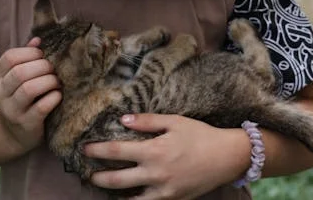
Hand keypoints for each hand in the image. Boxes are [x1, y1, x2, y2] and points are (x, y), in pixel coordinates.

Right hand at [0, 37, 61, 153]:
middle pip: (20, 72)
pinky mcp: (26, 125)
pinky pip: (42, 107)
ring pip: (29, 89)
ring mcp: (12, 111)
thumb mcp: (17, 80)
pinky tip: (58, 96)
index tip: (42, 55)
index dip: (29, 53)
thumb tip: (38, 39)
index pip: (9, 57)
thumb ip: (26, 59)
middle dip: (42, 66)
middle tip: (53, 69)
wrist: (15, 136)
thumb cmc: (21, 100)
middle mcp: (0, 94)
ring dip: (49, 81)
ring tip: (57, 82)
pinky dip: (53, 97)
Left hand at [84, 114, 251, 199]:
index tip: (85, 149)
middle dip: (97, 178)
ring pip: (129, 198)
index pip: (116, 152)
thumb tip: (123, 120)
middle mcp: (155, 174)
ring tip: (104, 187)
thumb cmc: (200, 135)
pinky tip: (127, 197)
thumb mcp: (174, 121)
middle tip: (88, 174)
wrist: (227, 157)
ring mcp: (163, 190)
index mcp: (154, 151)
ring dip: (113, 193)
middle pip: (116, 180)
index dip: (96, 151)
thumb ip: (147, 121)